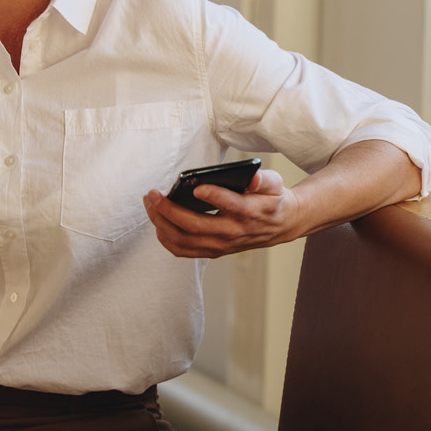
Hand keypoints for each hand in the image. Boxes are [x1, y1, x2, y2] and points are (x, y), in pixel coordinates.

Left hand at [142, 168, 299, 258]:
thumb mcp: (274, 183)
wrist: (280, 225)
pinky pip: (183, 250)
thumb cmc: (271, 199)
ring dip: (161, 223)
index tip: (197, 187)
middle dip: (169, 209)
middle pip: (196, 226)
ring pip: (184, 240)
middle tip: (153, 194)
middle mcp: (233, 232)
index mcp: (250, 212)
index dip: (214, 197)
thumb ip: (263, 179)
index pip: (232, 206)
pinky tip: (157, 221)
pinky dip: (166, 237)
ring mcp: (221, 245)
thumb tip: (252, 179)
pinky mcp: (213, 251)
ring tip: (150, 203)